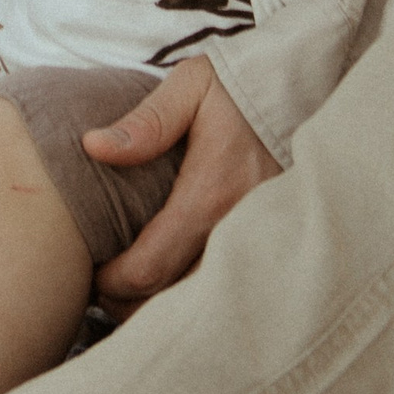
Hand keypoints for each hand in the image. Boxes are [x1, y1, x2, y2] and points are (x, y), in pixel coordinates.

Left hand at [80, 57, 278, 307]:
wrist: (301, 90)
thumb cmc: (237, 89)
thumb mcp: (190, 87)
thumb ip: (146, 122)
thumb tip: (93, 146)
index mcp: (211, 194)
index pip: (151, 266)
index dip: (113, 281)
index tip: (93, 274)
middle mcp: (237, 228)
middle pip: (174, 297)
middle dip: (132, 303)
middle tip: (104, 290)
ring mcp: (257, 241)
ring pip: (203, 301)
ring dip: (163, 306)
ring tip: (132, 293)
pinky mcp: (269, 243)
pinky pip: (229, 287)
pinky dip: (196, 296)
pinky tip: (175, 285)